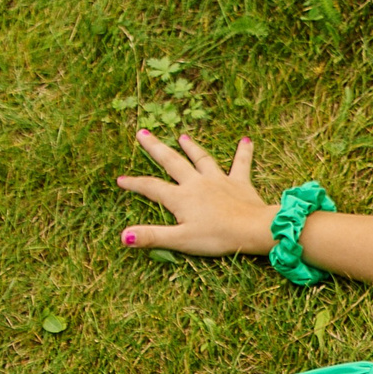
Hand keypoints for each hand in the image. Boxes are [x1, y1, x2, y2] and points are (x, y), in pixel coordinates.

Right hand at [116, 131, 279, 256]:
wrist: (252, 229)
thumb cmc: (217, 237)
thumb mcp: (181, 240)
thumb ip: (152, 236)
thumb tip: (123, 236)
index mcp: (181, 197)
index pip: (151, 187)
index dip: (134, 184)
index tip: (120, 179)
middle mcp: (197, 183)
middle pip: (172, 162)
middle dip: (155, 148)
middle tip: (142, 133)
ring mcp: (219, 180)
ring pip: (202, 159)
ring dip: (191, 147)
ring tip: (183, 136)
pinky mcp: (239, 183)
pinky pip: (241, 164)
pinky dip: (243, 152)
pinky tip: (247, 140)